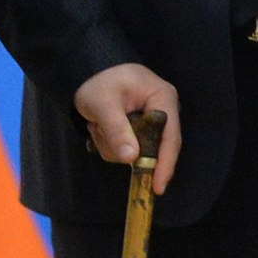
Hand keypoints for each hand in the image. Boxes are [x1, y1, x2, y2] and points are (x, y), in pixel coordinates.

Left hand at [74, 66, 181, 193]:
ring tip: (98, 123)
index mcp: (163, 98)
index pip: (170, 137)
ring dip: (112, 144)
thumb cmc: (99, 81)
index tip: (157, 186)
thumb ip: (117, 129)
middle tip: (103, 131)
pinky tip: (100, 127)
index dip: (165, 163)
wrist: (87, 72)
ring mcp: (151, 123)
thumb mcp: (103, 103)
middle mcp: (163, 111)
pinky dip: (110, 143)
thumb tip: (132, 157)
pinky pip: (127, 149)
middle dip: (126, 147)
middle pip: (155, 148)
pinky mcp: (139, 131)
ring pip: (136, 152)